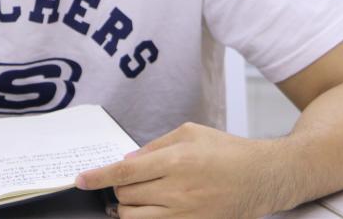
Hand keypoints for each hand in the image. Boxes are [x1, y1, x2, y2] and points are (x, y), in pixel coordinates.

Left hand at [76, 122, 291, 218]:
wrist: (262, 177)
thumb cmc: (227, 151)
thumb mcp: (190, 133)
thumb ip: (155, 145)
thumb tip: (128, 162)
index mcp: (176, 161)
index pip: (125, 173)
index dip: (98, 177)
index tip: (80, 180)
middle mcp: (178, 190)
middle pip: (126, 196)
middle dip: (119, 189)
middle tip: (130, 181)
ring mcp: (185, 214)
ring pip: (134, 217)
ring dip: (128, 206)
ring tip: (139, 195)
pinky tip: (151, 208)